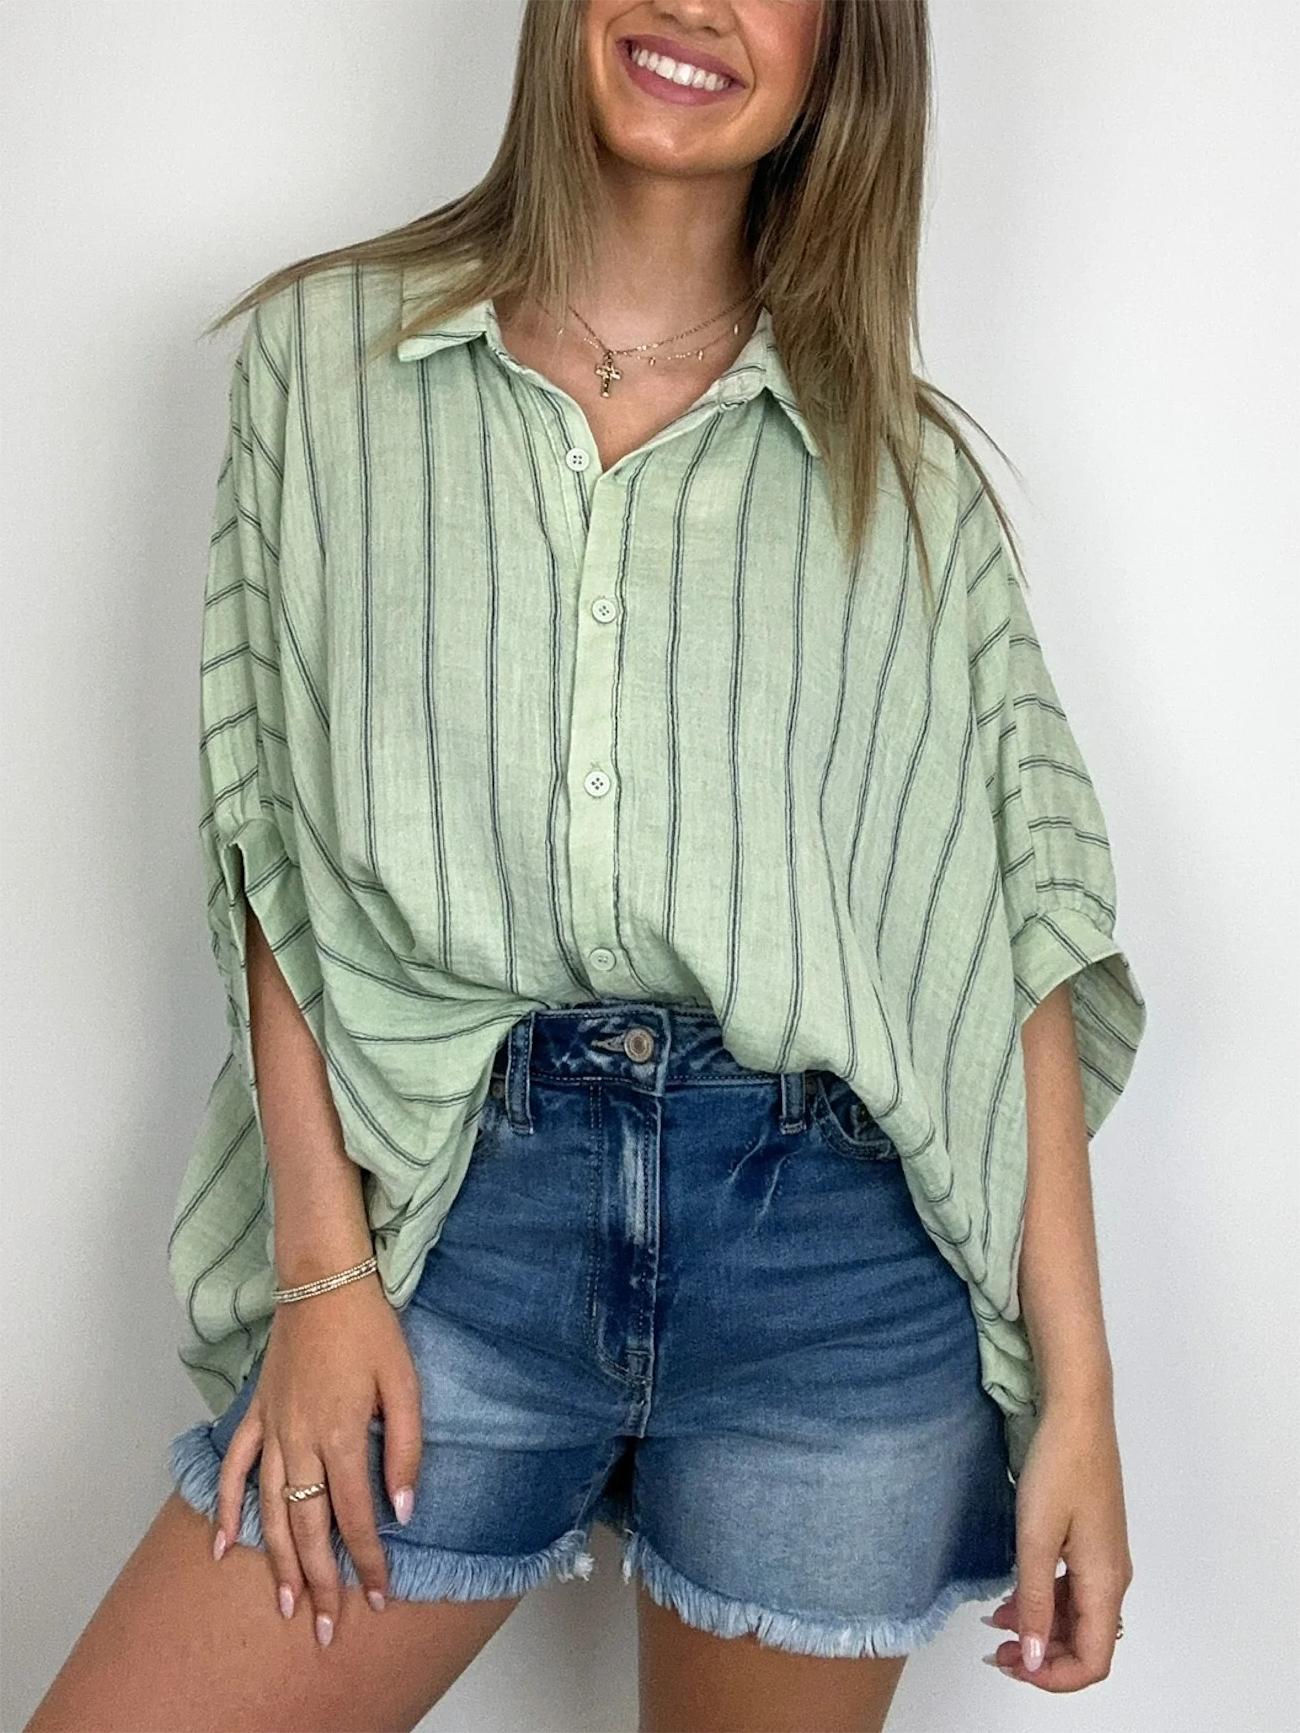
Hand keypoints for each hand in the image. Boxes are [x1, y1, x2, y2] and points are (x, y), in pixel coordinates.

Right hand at [212, 1271, 422, 1646]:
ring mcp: (273, 1429)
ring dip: (278, 1561)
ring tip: (288, 1605)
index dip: (369, 1560)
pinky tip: (224, 1547)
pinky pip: (237, 1469)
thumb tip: (406, 1508)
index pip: (357, 1516)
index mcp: (341, 1435)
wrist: (323, 1280)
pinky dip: (229, 1509)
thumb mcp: (404, 1384)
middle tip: (328, 1629)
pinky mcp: (257, 1413)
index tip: (378, 1597)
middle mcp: (301, 1441)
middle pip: (309, 1526)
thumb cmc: (371, 1329)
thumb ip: (404, 1449)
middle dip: (322, 1581)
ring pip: (271, 1510)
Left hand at [983, 1395, 1132, 1691]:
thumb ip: (1035, 1602)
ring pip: (1079, 1617)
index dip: (1055, 1678)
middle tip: (998, 1651)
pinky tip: (1016, 1594)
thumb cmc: (1060, 1466)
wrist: (1078, 1413)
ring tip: (998, 1624)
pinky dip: (1046, 1601)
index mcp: (1105, 1582)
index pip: (1093, 1660)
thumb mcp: (1036, 1538)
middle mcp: (1113, 1577)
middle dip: (1044, 1657)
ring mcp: (1105, 1558)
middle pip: (1087, 1643)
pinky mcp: (1093, 1540)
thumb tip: (1036, 1659)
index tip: (1015, 1666)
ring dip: (1043, 1629)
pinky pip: (1075, 1589)